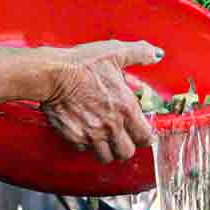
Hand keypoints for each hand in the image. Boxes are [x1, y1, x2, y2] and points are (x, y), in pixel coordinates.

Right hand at [41, 41, 164, 163]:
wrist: (52, 73)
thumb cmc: (82, 63)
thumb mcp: (115, 52)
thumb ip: (140, 53)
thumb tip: (156, 54)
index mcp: (126, 108)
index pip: (145, 137)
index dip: (144, 137)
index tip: (141, 134)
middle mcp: (112, 125)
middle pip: (126, 152)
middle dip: (125, 146)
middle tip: (121, 138)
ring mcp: (92, 134)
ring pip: (106, 157)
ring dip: (106, 150)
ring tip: (103, 139)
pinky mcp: (74, 137)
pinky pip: (84, 149)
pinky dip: (85, 144)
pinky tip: (84, 132)